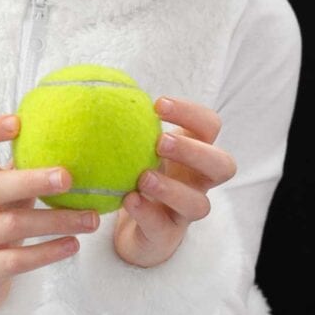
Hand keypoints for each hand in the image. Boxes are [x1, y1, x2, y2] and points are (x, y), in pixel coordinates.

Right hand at [0, 114, 99, 312]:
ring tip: (91, 219)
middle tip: (68, 177)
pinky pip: (17, 260)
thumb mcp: (2, 188)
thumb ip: (23, 165)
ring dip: (56, 221)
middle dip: (32, 180)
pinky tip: (73, 245)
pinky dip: (48, 252)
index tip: (18, 123)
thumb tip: (72, 131)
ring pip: (13, 226)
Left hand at [113, 97, 236, 267]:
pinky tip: (128, 199)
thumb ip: (126, 121)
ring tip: (143, 177)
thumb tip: (92, 79)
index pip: (210, 126)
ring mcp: (185, 212)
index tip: (157, 104)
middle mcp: (198, 182)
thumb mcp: (135, 146)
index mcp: (194, 153)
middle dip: (193, 151)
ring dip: (172, 188)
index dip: (191, 113)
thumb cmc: (138, 175)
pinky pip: (163, 226)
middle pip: (222, 165)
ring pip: (199, 204)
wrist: (134, 230)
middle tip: (160, 141)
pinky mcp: (167, 236)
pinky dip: (146, 212)